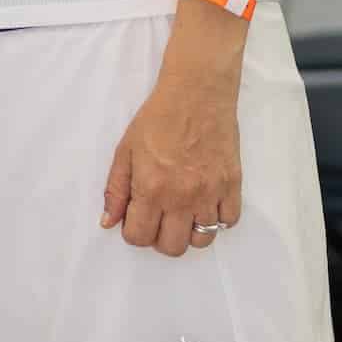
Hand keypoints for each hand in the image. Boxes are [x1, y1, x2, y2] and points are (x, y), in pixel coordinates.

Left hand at [99, 65, 242, 257]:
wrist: (196, 94)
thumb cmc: (157, 118)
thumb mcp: (125, 150)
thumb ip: (115, 189)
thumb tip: (108, 222)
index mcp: (151, 188)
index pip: (139, 237)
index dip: (133, 231)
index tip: (136, 217)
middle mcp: (182, 197)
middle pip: (172, 247)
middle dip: (160, 237)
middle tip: (158, 216)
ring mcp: (210, 194)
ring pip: (202, 241)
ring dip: (188, 231)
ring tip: (182, 211)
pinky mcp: (232, 186)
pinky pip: (228, 222)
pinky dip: (217, 219)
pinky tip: (205, 203)